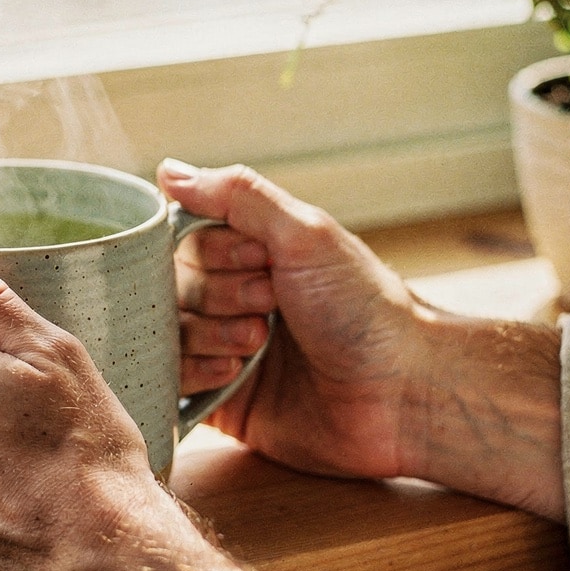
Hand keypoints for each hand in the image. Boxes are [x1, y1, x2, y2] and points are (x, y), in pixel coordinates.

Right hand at [161, 161, 564, 520]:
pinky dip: (194, 373)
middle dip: (218, 294)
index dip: (214, 251)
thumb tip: (168, 171)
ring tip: (258, 343)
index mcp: (255, 253)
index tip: (261, 261)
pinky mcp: (221, 400)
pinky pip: (171, 382)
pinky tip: (235, 374)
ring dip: (209, 334)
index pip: (186, 239)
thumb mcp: (305, 234)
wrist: (401, 393)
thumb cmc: (366, 309)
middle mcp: (235, 297)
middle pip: (173, 285)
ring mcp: (225, 349)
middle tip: (270, 304)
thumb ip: (237, 196)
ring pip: (168, 333)